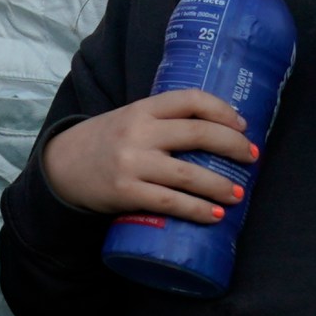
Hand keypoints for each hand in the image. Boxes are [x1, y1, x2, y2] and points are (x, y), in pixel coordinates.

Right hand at [41, 89, 255, 221]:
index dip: (221, 110)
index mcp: (143, 108)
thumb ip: (162, 122)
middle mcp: (140, 131)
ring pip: (188, 173)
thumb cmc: (107, 142)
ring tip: (239, 194)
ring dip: (220, 185)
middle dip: (232, 145)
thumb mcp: (131, 120)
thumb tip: (214, 132)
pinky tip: (214, 215)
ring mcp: (132, 162)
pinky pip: (170, 203)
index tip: (242, 124)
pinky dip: (197, 210)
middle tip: (252, 157)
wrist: (63, 165)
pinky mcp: (126, 192)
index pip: (190, 99)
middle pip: (197, 133)